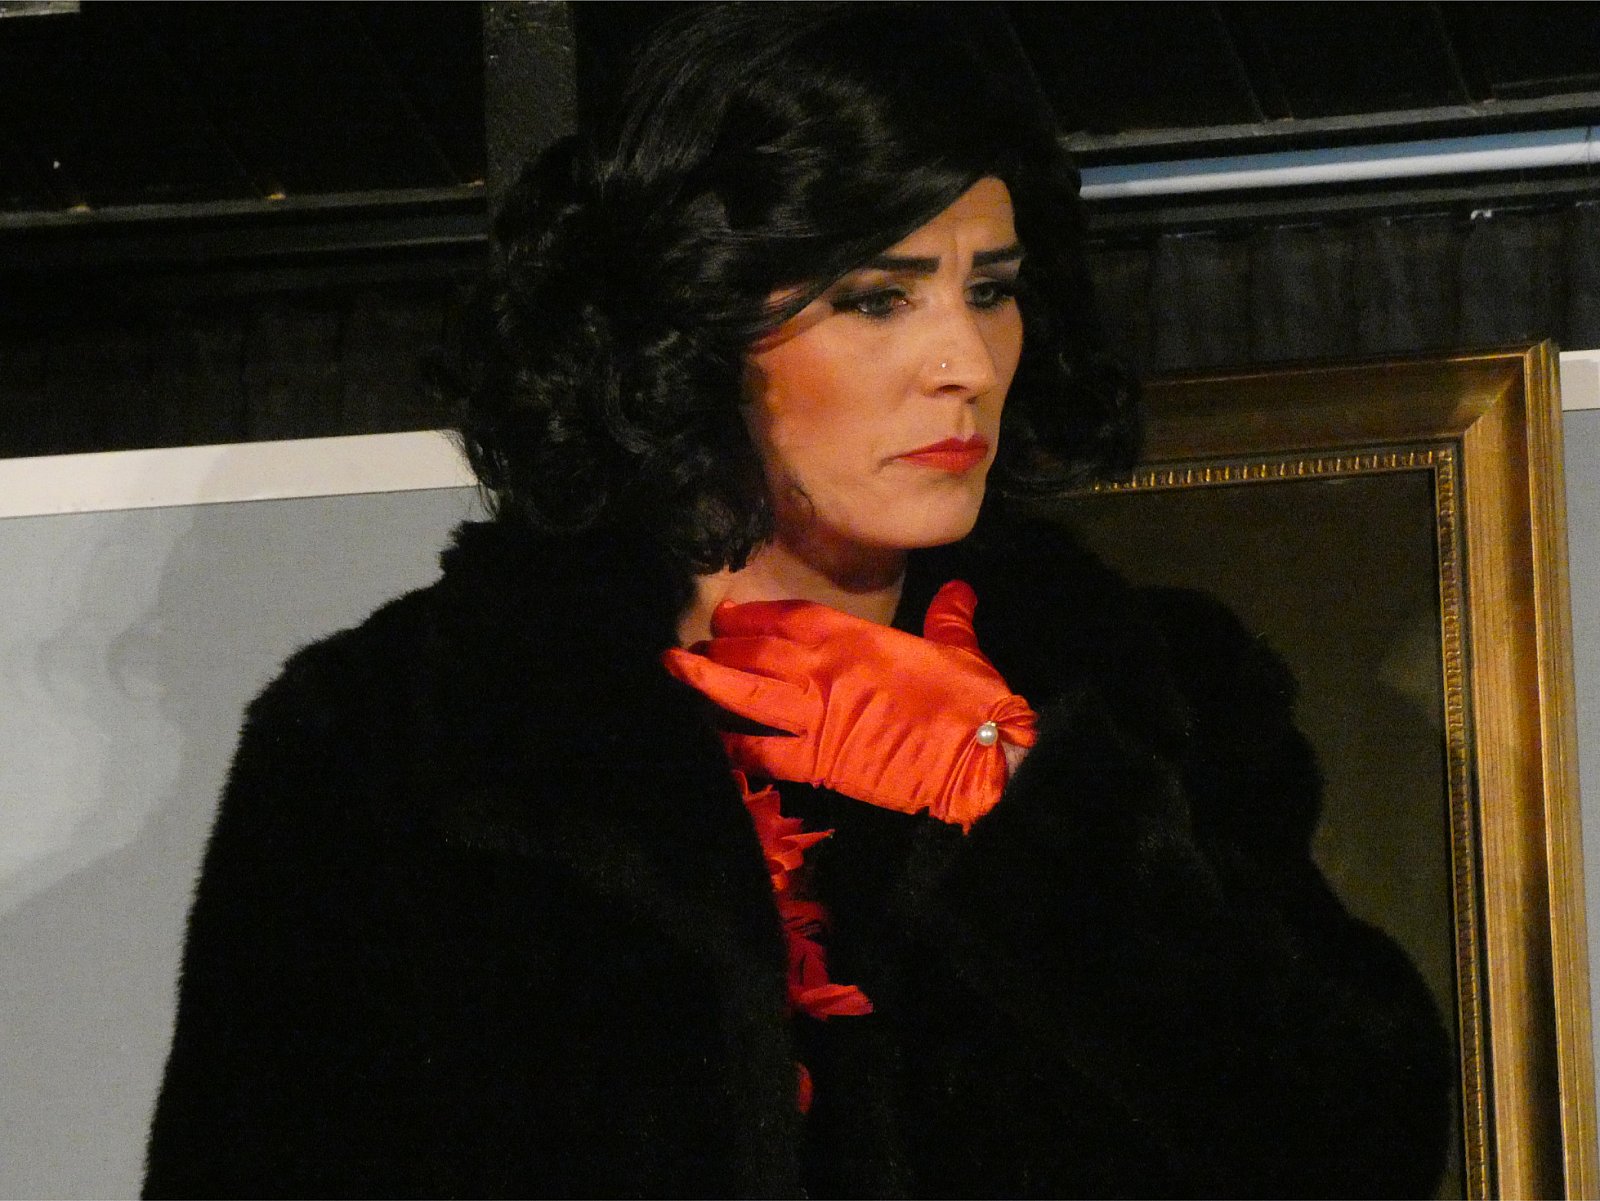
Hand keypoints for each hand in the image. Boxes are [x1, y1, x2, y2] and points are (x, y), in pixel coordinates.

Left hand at [662, 581, 1036, 830]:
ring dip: (708, 682)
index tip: (729, 612)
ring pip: (747, 694)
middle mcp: (826, 671)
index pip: (790, 617)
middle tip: (695, 643)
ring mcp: (817, 716)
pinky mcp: (819, 761)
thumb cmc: (973, 699)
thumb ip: (949, 616)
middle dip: (722, 645)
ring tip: (677, 670)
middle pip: (757, 651)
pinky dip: (735, 746)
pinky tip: (713, 740)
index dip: (754, 614)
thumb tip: (959, 591)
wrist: (979, 755)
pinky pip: (764, 752)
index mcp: (856, 638)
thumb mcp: (962, 647)